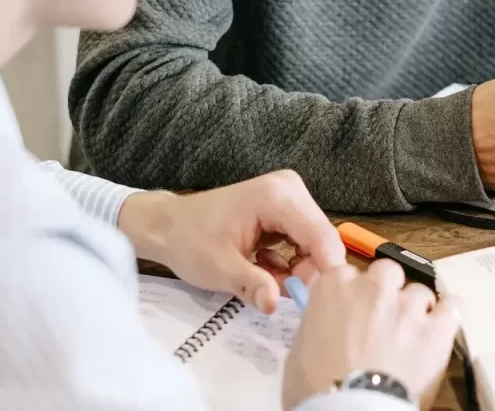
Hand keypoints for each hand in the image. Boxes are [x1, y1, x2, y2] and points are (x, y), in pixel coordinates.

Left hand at [117, 170, 345, 312]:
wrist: (170, 225)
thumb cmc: (190, 241)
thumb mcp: (218, 268)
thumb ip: (251, 284)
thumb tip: (274, 304)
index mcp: (277, 196)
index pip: (320, 235)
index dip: (324, 271)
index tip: (314, 303)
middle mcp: (290, 189)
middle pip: (321, 240)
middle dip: (307, 273)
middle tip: (279, 294)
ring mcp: (289, 195)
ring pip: (315, 243)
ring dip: (297, 270)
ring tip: (265, 280)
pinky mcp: (286, 207)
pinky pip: (303, 241)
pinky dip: (289, 262)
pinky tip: (264, 266)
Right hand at [282, 260, 458, 410]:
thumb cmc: (317, 389)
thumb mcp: (300, 350)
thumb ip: (319, 321)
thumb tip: (327, 321)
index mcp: (335, 285)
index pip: (346, 271)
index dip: (350, 293)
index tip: (350, 310)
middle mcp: (373, 286)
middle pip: (386, 273)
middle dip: (385, 293)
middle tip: (379, 324)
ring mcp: (408, 305)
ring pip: (419, 291)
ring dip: (415, 310)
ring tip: (409, 339)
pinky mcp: (436, 329)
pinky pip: (452, 307)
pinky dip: (447, 317)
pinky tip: (439, 330)